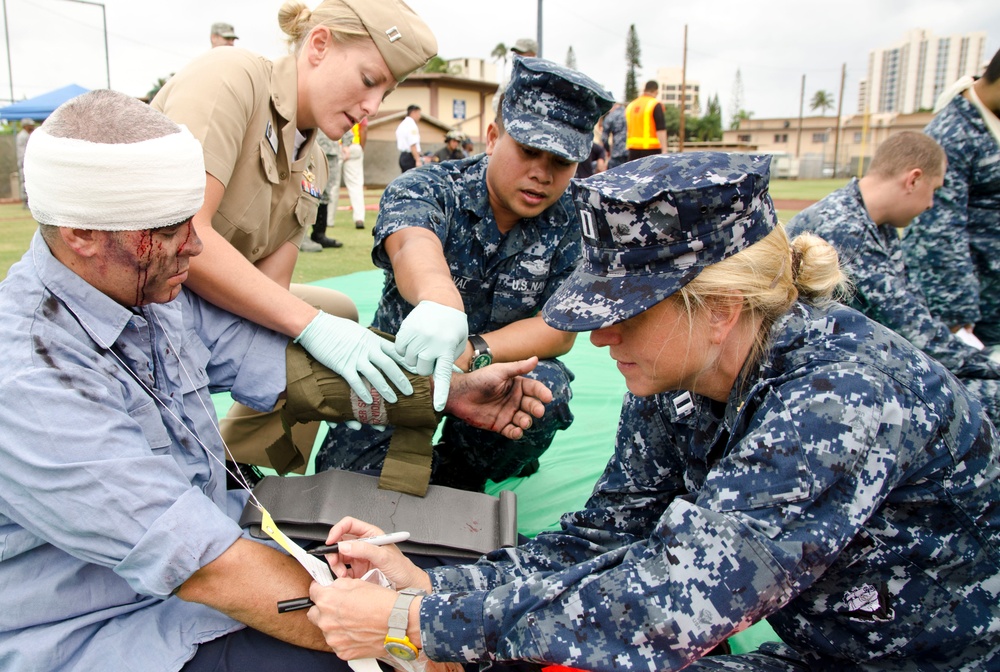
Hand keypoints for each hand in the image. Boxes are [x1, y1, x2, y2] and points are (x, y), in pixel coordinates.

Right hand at [296, 311, 412, 403]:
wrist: (317, 326)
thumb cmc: (337, 328)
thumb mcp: (359, 331)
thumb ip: (370, 341)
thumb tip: (378, 346)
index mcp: (373, 340)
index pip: (395, 352)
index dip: (407, 363)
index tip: (417, 371)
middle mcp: (367, 349)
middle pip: (389, 365)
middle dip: (401, 380)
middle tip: (410, 392)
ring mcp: (355, 357)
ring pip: (375, 375)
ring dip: (385, 389)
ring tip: (393, 401)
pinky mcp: (342, 365)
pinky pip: (355, 381)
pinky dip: (363, 391)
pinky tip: (369, 401)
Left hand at [308, 578, 399, 659]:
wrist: (398, 622)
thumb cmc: (381, 603)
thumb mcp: (357, 583)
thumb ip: (338, 585)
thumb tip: (331, 586)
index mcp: (328, 601)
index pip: (313, 592)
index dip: (320, 589)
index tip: (324, 590)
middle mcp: (326, 621)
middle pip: (314, 613)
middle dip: (324, 609)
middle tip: (340, 607)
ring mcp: (334, 639)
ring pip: (326, 629)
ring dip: (334, 625)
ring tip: (353, 620)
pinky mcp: (342, 652)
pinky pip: (337, 643)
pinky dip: (344, 638)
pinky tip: (357, 631)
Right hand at [319, 517, 429, 590]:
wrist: (408, 585)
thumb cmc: (402, 568)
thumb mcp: (384, 556)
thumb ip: (364, 550)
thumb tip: (345, 546)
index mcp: (371, 534)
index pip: (349, 525)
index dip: (338, 530)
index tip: (331, 540)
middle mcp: (364, 544)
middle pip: (341, 542)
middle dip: (335, 551)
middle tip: (334, 560)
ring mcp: (360, 558)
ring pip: (340, 556)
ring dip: (337, 565)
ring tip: (342, 573)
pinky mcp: (358, 571)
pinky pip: (343, 570)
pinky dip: (341, 574)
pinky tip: (346, 578)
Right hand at [385, 301, 467, 411]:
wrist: (440, 301)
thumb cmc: (453, 326)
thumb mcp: (458, 343)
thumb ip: (449, 360)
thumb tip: (440, 379)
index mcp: (447, 349)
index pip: (443, 376)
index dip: (440, 393)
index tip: (437, 407)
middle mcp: (431, 344)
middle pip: (421, 371)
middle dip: (423, 368)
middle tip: (429, 356)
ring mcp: (417, 337)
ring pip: (408, 361)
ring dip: (413, 358)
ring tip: (422, 346)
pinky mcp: (405, 330)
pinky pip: (399, 350)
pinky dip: (403, 349)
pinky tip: (412, 342)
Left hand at [444, 357, 551, 439]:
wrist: (459, 394)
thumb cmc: (479, 379)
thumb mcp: (500, 371)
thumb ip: (518, 368)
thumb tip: (535, 359)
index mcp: (517, 385)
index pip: (534, 389)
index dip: (542, 393)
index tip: (548, 397)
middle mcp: (515, 399)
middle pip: (531, 405)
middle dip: (536, 408)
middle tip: (538, 411)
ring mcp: (508, 413)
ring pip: (523, 419)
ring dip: (527, 421)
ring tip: (524, 422)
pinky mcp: (500, 425)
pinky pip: (512, 431)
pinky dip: (516, 433)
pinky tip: (517, 431)